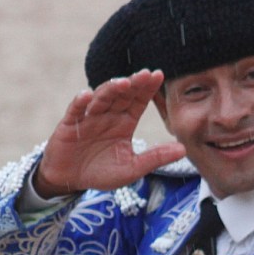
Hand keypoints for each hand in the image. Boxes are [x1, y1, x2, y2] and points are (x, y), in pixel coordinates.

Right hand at [33, 69, 187, 196]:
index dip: (147, 88)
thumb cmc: (102, 172)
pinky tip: (87, 96)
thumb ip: (156, 157)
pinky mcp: (69, 125)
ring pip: (100, 98)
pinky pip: (75, 111)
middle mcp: (108, 116)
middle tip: (145, 74)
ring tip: (123, 83)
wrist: (71, 180)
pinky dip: (80, 103)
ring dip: (110, 90)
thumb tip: (184, 149)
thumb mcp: (133, 168)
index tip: (158, 75)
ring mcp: (88, 118)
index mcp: (124, 123)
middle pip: (121, 95)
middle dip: (133, 84)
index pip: (138, 101)